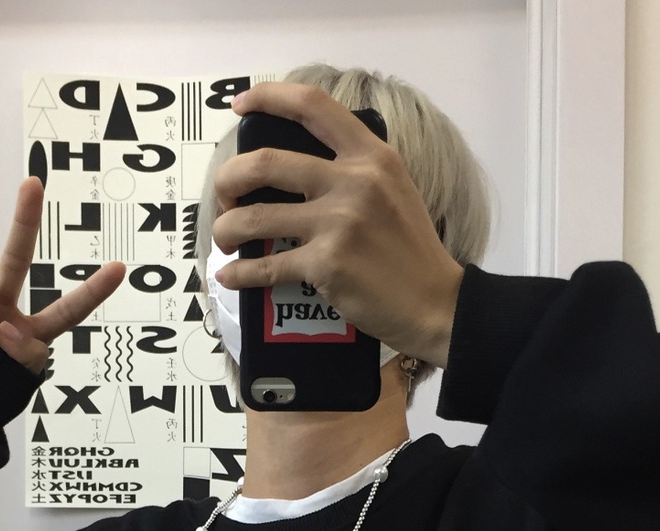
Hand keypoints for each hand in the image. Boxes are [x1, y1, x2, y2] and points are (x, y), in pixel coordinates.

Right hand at [0, 178, 124, 373]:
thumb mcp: (12, 384)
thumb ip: (20, 356)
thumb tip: (2, 325)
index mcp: (32, 333)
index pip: (68, 312)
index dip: (92, 292)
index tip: (121, 269)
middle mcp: (4, 311)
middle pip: (14, 259)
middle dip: (24, 222)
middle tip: (33, 183)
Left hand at [210, 83, 463, 368]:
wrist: (434, 303)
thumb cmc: (411, 252)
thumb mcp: (394, 191)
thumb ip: (354, 172)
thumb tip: (299, 172)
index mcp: (370, 156)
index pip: (313, 107)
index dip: (268, 97)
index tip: (240, 105)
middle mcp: (353, 181)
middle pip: (265, 162)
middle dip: (229, 178)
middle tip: (224, 197)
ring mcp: (338, 223)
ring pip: (255, 217)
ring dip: (226, 229)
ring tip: (224, 239)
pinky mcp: (326, 264)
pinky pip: (267, 266)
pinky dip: (241, 274)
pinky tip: (230, 276)